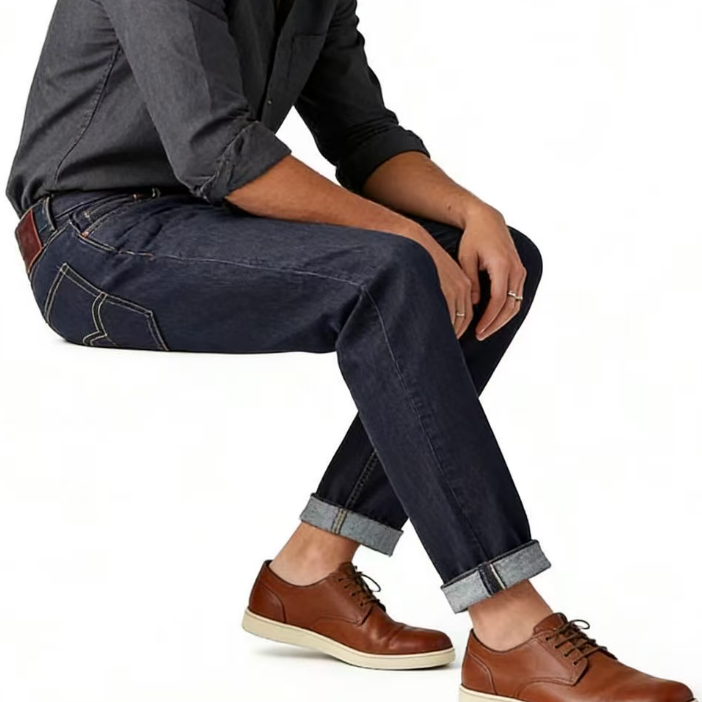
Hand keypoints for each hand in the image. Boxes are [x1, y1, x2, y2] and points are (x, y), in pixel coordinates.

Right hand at [407, 225, 474, 338]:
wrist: (415, 244)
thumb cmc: (422, 262)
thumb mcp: (438, 276)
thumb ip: (443, 293)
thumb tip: (438, 312)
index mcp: (464, 284)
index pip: (465, 314)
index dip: (458, 329)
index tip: (450, 339)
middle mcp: (463, 288)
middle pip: (464, 320)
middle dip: (456, 336)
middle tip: (446, 350)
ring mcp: (455, 290)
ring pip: (457, 321)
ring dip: (451, 335)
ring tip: (438, 346)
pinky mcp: (446, 290)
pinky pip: (448, 316)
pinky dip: (444, 328)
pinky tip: (434, 334)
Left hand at [457, 204, 526, 340]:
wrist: (488, 221)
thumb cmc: (473, 238)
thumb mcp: (465, 258)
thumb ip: (471, 281)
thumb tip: (476, 305)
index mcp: (502, 265)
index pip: (498, 300)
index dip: (488, 318)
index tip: (477, 330)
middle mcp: (515, 269)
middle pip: (510, 306)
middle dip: (495, 324)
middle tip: (480, 335)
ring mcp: (520, 271)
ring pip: (516, 304)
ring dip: (502, 320)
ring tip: (485, 331)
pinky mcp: (520, 272)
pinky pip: (517, 297)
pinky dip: (506, 310)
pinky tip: (493, 319)